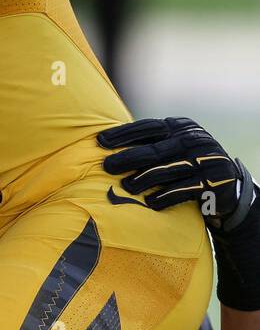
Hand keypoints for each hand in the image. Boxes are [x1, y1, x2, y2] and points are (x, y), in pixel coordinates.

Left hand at [99, 117, 254, 229]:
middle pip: (154, 150)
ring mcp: (205, 161)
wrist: (229, 184)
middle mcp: (194, 140)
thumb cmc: (187, 162)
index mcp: (181, 126)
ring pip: (166, 171)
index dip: (123, 134)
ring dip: (143, 180)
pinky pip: (183, 191)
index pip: (148, 127)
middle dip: (128, 158)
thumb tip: (104, 142)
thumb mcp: (174, 144)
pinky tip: (150, 203)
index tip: (100, 141)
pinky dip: (164, 197)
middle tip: (106, 166)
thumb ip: (150, 141)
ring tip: (126, 186)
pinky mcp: (212, 183)